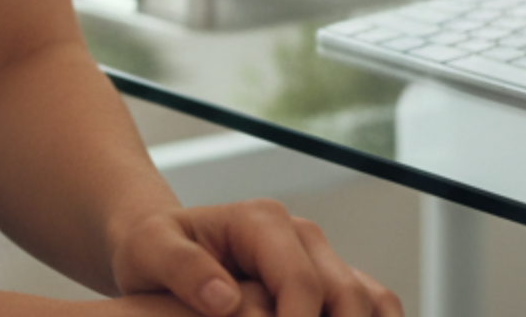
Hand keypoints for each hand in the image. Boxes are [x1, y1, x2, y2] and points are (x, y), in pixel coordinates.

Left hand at [111, 200, 401, 316]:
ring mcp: (321, 258)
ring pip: (371, 301)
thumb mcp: (150, 251)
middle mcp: (301, 235)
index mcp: (262, 221)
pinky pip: (375, 305)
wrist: (164, 249)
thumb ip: (183, 269)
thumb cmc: (154, 248)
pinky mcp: (330, 282)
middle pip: (347, 295)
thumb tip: (225, 300)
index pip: (301, 283)